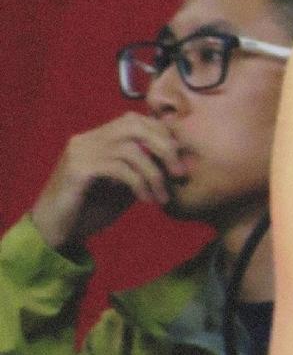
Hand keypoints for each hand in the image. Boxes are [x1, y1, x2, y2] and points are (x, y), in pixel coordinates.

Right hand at [30, 112, 183, 251]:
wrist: (50, 234)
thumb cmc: (87, 211)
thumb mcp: (123, 187)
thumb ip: (143, 169)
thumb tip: (175, 159)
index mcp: (99, 137)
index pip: (137, 120)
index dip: (163, 135)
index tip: (181, 157)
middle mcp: (88, 138)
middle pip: (135, 125)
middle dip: (164, 146)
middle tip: (179, 172)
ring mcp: (81, 151)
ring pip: (130, 148)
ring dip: (154, 172)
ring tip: (163, 195)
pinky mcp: (77, 169)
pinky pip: (118, 168)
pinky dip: (138, 182)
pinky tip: (145, 199)